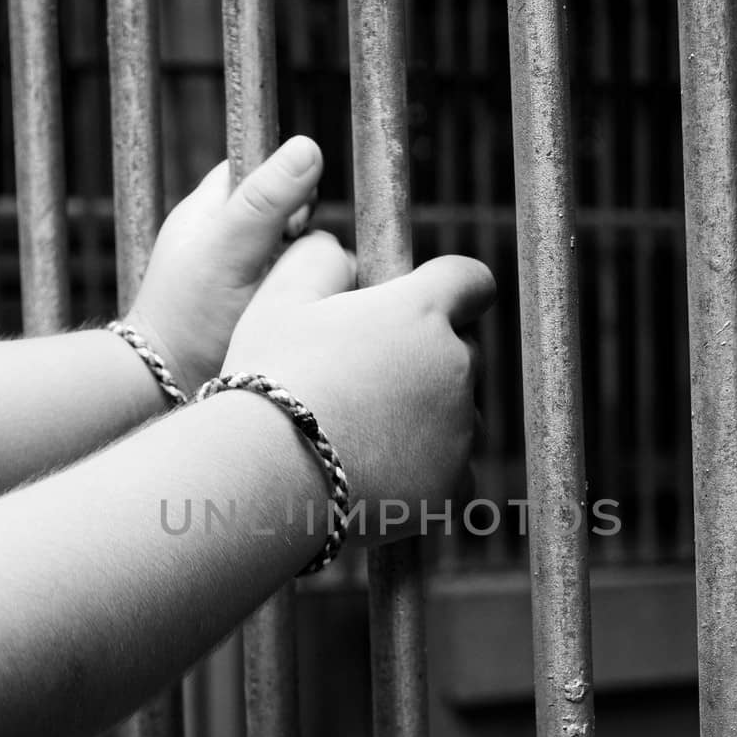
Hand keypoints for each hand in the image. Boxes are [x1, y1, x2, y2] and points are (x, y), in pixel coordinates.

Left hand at [128, 135, 323, 393]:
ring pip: (300, 254)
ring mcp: (245, 272)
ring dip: (307, 272)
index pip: (264, 167)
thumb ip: (266, 200)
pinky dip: (305, 298)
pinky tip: (299, 316)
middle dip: (303, 235)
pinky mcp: (260, 307)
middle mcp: (229, 235)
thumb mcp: (230, 250)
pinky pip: (299, 289)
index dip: (289, 183)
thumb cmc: (190, 317)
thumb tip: (310, 147)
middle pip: (290, 212)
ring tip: (292, 298)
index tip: (295, 218)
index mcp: (212, 206)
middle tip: (289, 266)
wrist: (168, 388)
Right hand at [220, 233, 494, 543]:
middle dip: (425, 360)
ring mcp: (460, 430)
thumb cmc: (267, 382)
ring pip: (457, 414)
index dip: (451, 290)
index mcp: (421, 311)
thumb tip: (340, 251)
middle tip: (365, 381)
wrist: (264, 478)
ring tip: (361, 434)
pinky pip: (454, 470)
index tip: (420, 306)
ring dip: (427, 417)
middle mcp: (455, 366)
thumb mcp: (279, 300)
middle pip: (460, 352)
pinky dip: (427, 470)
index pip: (472, 281)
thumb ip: (320, 261)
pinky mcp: (452, 485)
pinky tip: (377, 472)